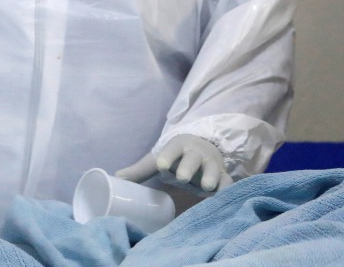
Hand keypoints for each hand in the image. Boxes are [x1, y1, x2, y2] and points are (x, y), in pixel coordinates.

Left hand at [114, 134, 231, 193]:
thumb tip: (116, 179)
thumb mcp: (159, 159)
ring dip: (210, 177)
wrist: (203, 146)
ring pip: (212, 168)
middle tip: (181, 178)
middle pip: (192, 158)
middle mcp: (196, 153)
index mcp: (178, 147)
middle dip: (187, 167)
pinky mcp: (222, 176)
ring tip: (206, 187)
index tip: (161, 166)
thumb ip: (139, 171)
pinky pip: (227, 181)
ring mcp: (211, 164)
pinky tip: (225, 196)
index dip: (167, 156)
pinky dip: (227, 188)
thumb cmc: (175, 157)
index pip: (171, 149)